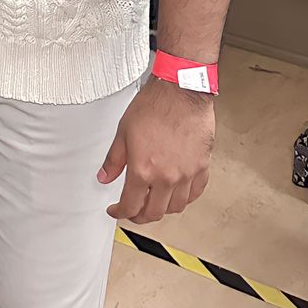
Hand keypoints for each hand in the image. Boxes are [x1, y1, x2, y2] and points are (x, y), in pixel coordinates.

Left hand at [98, 79, 213, 223]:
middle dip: (140, 215)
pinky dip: (185, 198)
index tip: (116, 210)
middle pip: (154, 213)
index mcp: (143, 170)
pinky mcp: (202, 166)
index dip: (120, 212)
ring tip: (154, 202)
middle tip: (134, 210)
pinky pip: (195, 193)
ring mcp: (187, 174)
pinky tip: (178, 193)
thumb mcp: (123, 132)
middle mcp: (166, 177)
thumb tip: (104, 176)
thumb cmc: (154, 105)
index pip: (130, 205)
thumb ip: (114, 160)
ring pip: (176, 207)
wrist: (181, 91)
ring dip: (162, 209)